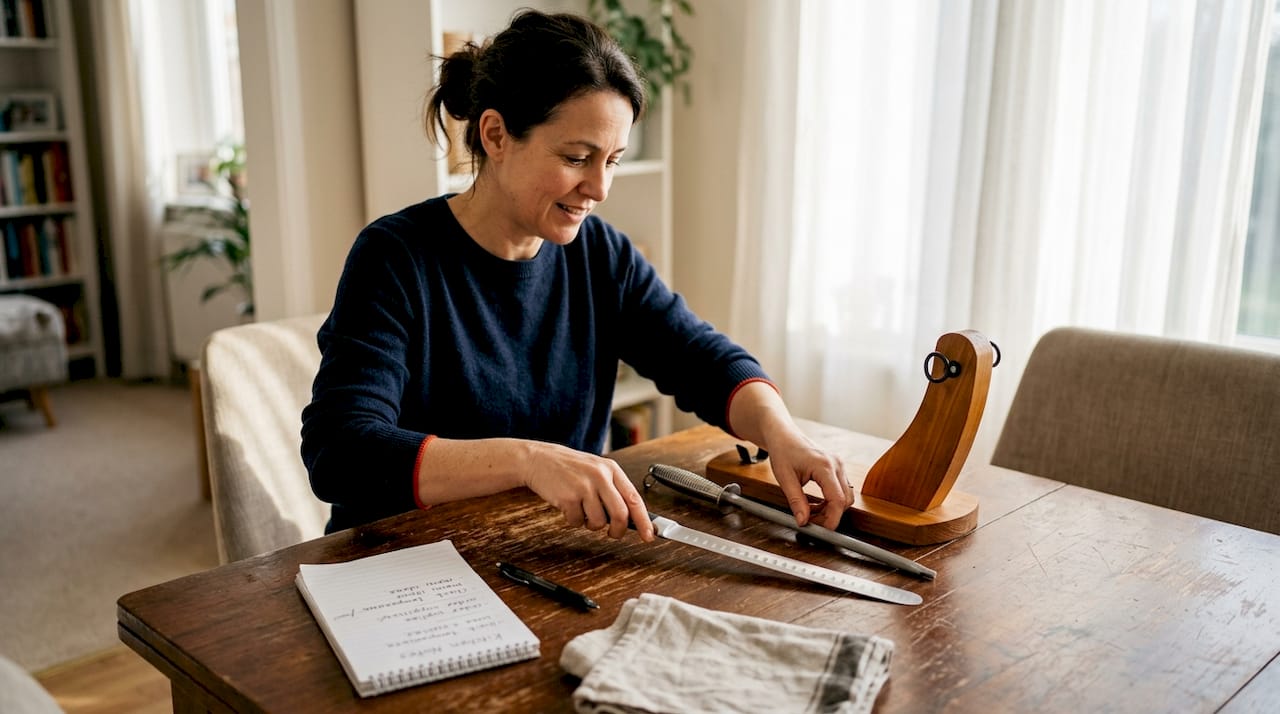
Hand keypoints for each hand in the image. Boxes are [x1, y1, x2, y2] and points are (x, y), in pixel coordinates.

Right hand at [521, 443, 654, 541]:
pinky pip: (577, 522)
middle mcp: (600, 476)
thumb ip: (613, 490)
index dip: (644, 521)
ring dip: (591, 524)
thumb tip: (630, 518)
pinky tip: (568, 507)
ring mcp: (584, 487)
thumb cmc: (569, 468)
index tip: (649, 535)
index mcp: (611, 469)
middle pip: (620, 515)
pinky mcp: (568, 498)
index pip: (634, 499)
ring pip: (599, 522)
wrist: (538, 459)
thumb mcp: (596, 470)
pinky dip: (574, 521)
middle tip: (613, 533)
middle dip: (618, 530)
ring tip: (582, 511)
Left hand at [764, 433, 849, 529]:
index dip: (832, 519)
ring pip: (845, 496)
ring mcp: (839, 465)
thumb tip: (803, 521)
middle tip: (811, 522)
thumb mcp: (785, 478)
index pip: (838, 500)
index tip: (822, 531)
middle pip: (845, 500)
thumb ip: (795, 501)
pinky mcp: (837, 468)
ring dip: (831, 509)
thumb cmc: (783, 451)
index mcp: (825, 466)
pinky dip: (830, 501)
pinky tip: (815, 504)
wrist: (783, 435)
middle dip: (831, 515)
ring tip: (810, 511)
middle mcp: (837, 465)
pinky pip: (841, 490)